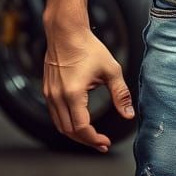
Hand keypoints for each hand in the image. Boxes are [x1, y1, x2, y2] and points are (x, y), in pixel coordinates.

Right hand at [42, 21, 134, 151]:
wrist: (66, 32)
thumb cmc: (88, 48)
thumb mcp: (111, 70)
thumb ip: (120, 94)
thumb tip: (128, 115)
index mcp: (73, 94)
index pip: (81, 128)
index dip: (94, 139)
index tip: (105, 142)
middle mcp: (57, 97)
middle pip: (68, 131)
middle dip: (85, 140)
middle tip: (101, 144)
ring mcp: (49, 94)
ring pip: (59, 125)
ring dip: (75, 134)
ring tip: (91, 136)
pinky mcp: (47, 90)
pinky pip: (55, 114)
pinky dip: (66, 123)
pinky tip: (78, 121)